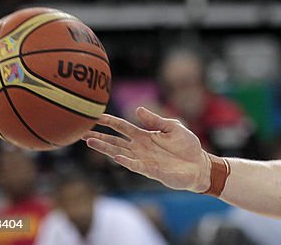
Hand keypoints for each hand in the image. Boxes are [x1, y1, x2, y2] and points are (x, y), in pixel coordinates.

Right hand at [84, 107, 211, 192]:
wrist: (199, 164)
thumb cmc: (187, 146)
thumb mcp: (173, 127)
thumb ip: (155, 120)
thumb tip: (137, 109)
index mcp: (145, 135)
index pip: (122, 127)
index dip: (109, 121)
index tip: (94, 116)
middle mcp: (140, 148)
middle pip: (114, 141)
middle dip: (98, 136)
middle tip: (81, 132)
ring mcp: (143, 160)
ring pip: (119, 153)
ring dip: (104, 148)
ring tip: (89, 141)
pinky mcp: (151, 171)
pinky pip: (135, 166)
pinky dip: (126, 161)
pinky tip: (116, 156)